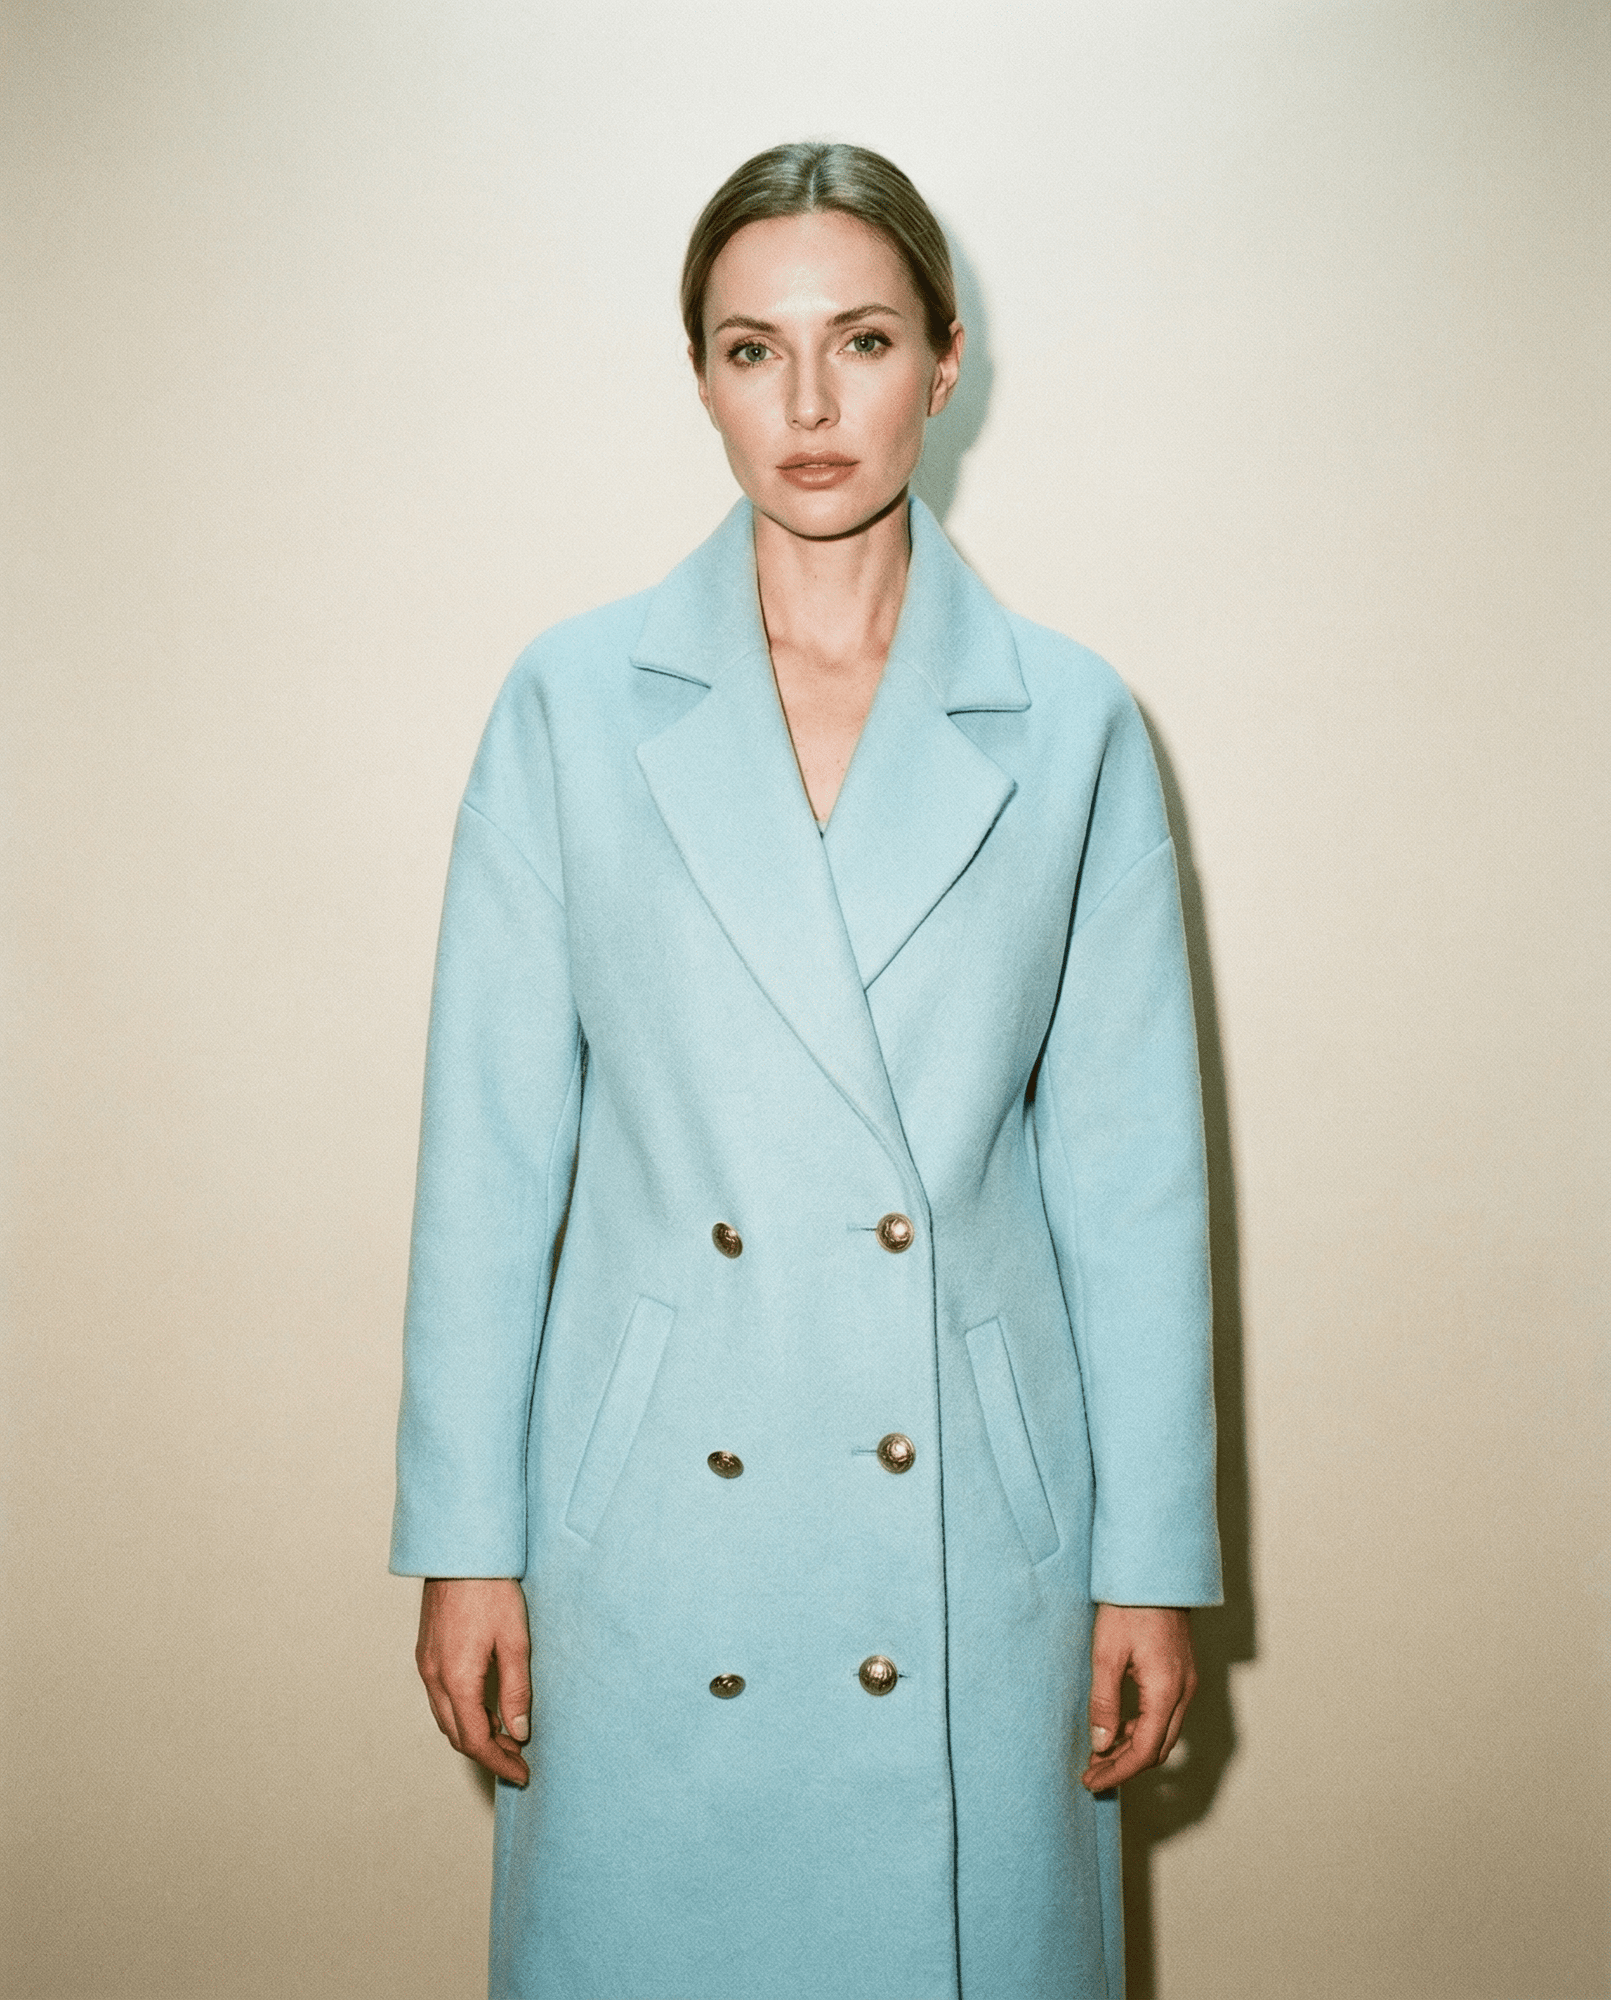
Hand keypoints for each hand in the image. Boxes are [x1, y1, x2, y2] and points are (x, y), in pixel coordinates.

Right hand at [415, 1577, 531, 1785]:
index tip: (522, 1774)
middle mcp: (434, 1677)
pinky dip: (463, 1712)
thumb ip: (516, 1689)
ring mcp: (426, 1664)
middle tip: (518, 1759)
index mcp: (456, 1679)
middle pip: (457, 1735)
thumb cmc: (491, 1589)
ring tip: (507, 1736)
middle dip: (487, 1753)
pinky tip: (486, 1706)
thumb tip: (519, 1730)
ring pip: (446, 1718)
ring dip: (473, 1733)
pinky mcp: (426, 1652)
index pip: (476, 1740)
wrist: (461, 1550)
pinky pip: (441, 1697)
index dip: (500, 1762)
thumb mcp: (515, 1640)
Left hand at [1080, 1603, 1195, 1791]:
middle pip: (1158, 1748)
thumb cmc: (1128, 1606)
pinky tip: (1118, 1728)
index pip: (1145, 1751)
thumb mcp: (1106, 1653)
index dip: (1118, 1771)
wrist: (1154, 1572)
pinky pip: (1166, 1715)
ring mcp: (1186, 1682)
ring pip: (1164, 1733)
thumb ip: (1104, 1702)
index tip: (1091, 1782)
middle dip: (1126, 1766)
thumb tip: (1100, 1745)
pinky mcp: (1181, 1673)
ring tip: (1099, 1755)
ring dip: (1134, 1749)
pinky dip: (1142, 1729)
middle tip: (1093, 1774)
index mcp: (1166, 1691)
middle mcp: (1183, 1692)